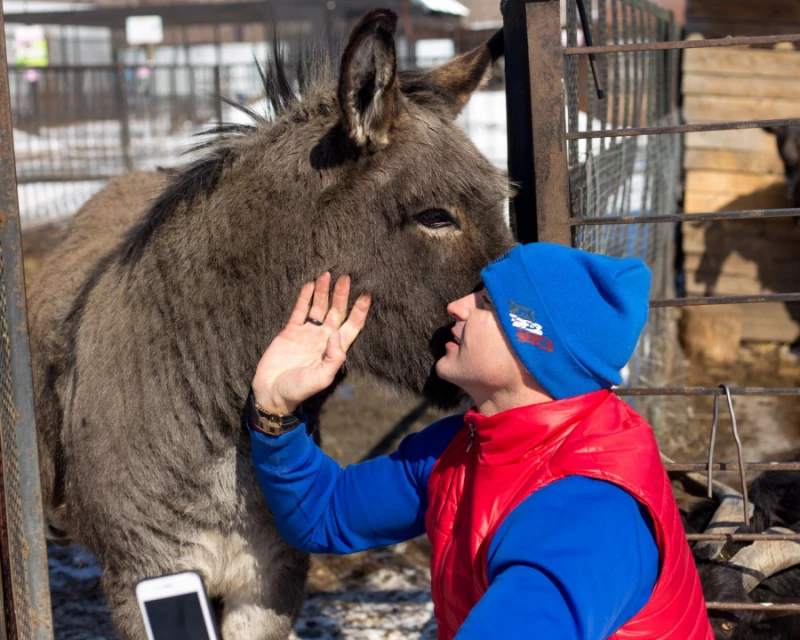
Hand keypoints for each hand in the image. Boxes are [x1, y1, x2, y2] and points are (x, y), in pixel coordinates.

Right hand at [251, 272, 370, 413]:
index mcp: (334, 350)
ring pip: (318, 307)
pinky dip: (305, 297)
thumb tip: (336, 334)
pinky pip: (299, 311)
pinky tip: (310, 284)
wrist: (272, 392)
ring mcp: (307, 334)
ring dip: (323, 292)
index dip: (359, 311)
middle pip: (336, 312)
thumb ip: (333, 357)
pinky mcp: (290, 331)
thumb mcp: (321, 378)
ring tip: (327, 274)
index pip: (351, 326)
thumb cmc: (299, 390)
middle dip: (341, 295)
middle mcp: (322, 338)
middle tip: (346, 277)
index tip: (366, 295)